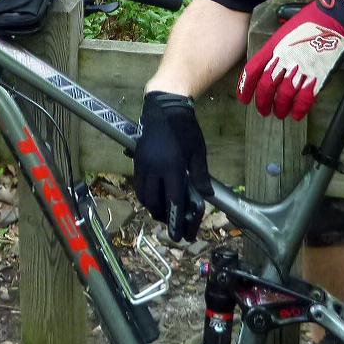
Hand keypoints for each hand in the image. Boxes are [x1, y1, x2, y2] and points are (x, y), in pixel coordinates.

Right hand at [132, 91, 212, 240]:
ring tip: (162, 209)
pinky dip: (145, 194)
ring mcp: (143, 165)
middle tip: (172, 220)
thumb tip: (207, 195)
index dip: (176, 220)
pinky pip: (138, 185)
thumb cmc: (184, 128)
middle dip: (163, 216)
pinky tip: (153, 194)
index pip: (173, 201)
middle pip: (155, 203)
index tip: (178, 236)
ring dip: (152, 206)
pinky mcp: (136, 160)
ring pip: (144, 196)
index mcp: (172, 167)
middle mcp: (155, 169)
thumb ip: (201, 175)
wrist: (163, 107)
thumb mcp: (198, 151)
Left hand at [237, 0, 343, 119]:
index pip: (253, 71)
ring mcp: (301, 69)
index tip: (244, 99)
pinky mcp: (317, 76)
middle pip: (266, 86)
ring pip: (284, 96)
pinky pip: (305, 99)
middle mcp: (284, 60)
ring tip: (279, 113)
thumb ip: (275, 49)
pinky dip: (299, 110)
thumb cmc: (310, 22)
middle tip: (263, 110)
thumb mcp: (284, 32)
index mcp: (273, 48)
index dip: (245, 88)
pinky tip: (296, 115)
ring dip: (280, 108)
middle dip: (263, 102)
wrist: (335, 19)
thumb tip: (269, 63)